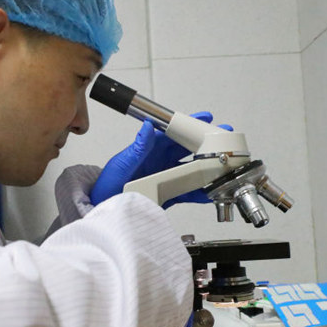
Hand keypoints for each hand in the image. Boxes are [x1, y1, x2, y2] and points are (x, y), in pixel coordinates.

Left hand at [90, 112, 231, 206]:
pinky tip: (210, 192)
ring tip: (223, 165)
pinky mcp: (166, 193)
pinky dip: (199, 191)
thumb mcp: (122, 164)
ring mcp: (163, 176)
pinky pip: (187, 190)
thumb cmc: (107, 185)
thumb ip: (138, 147)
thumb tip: (146, 127)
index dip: (190, 125)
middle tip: (224, 139)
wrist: (102, 208)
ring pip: (190, 169)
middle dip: (206, 143)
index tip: (205, 119)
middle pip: (187, 149)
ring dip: (206, 167)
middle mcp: (158, 160)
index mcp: (149, 149)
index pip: (173, 133)